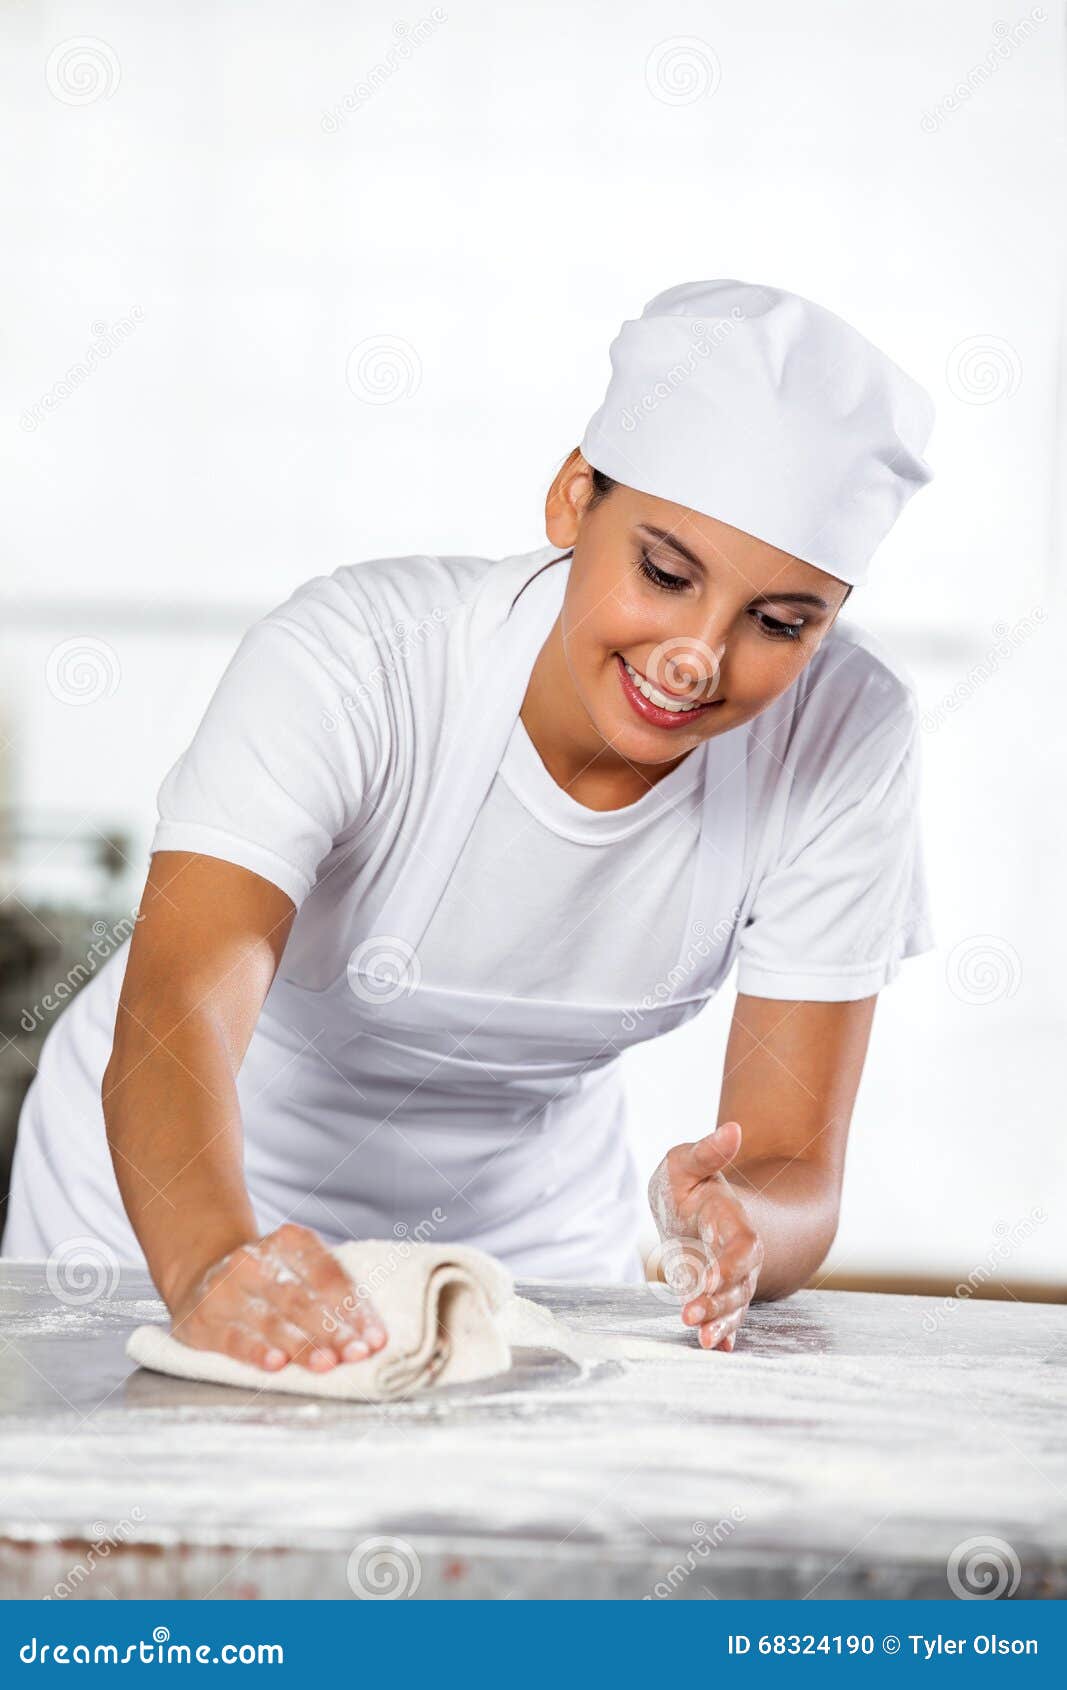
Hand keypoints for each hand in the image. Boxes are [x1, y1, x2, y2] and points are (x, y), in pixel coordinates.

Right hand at [168, 1222, 387, 1372]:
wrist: (202, 1275)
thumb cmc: (268, 1280)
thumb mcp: (297, 1268)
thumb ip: (331, 1291)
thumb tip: (370, 1331)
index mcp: (288, 1240)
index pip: (328, 1275)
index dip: (354, 1307)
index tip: (375, 1337)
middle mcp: (254, 1260)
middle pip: (302, 1300)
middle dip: (334, 1330)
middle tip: (358, 1353)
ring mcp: (225, 1290)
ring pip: (271, 1321)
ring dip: (303, 1345)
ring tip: (327, 1363)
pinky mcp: (202, 1321)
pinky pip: (234, 1339)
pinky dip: (257, 1352)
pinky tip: (277, 1364)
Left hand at [647, 1121, 763, 1351]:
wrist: (696, 1210)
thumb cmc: (686, 1186)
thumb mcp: (686, 1162)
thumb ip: (708, 1151)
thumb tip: (733, 1128)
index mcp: (730, 1222)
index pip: (742, 1246)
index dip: (730, 1266)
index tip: (706, 1282)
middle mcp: (735, 1255)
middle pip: (740, 1283)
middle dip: (719, 1302)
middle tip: (691, 1315)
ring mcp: (728, 1278)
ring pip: (734, 1305)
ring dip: (719, 1322)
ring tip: (699, 1338)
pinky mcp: (716, 1295)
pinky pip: (726, 1318)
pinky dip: (723, 1335)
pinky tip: (715, 1348)